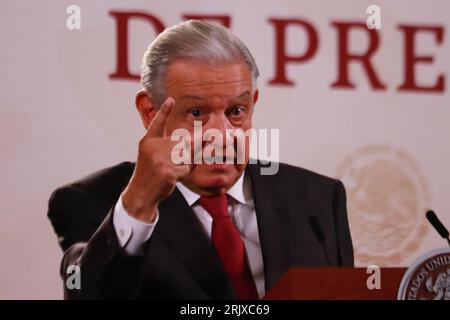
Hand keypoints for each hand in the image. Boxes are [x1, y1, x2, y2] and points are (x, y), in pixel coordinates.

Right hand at [121, 97, 190, 222]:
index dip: (164, 111)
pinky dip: (185, 172)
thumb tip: (190, 138)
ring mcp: (160, 160)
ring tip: (175, 168)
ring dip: (187, 161)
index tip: (171, 100)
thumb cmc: (149, 173)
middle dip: (194, 145)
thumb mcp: (150, 154)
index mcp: (147, 142)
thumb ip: (164, 144)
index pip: (157, 123)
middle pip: (183, 140)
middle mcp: (152, 148)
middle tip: (199, 146)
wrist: (141, 194)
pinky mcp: (167, 172)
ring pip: (186, 154)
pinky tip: (174, 177)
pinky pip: (186, 168)